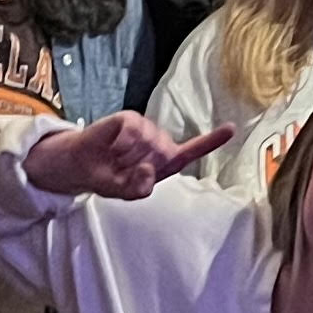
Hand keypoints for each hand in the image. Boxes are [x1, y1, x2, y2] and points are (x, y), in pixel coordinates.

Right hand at [25, 112, 232, 201]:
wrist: (81, 166)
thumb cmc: (108, 177)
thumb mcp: (125, 193)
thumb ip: (140, 188)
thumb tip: (149, 170)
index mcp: (165, 160)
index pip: (193, 150)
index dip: (212, 139)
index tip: (231, 128)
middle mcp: (158, 142)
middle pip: (164, 151)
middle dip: (141, 164)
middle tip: (122, 168)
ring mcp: (144, 128)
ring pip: (149, 141)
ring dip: (129, 155)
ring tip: (116, 158)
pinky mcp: (128, 119)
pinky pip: (133, 129)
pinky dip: (123, 142)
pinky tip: (113, 147)